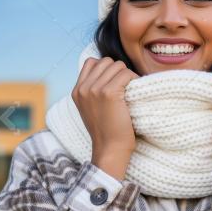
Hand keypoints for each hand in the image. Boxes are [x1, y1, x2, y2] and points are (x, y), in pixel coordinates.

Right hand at [72, 56, 139, 179]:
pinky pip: (126, 74)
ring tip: (130, 90)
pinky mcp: (109, 93)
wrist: (110, 149)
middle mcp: (83, 88)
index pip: (91, 62)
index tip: (115, 82)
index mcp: (77, 91)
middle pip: (106, 61)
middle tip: (125, 87)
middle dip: (118, 71)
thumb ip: (93, 90)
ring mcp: (95, 89)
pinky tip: (134, 92)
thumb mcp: (91, 108)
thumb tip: (110, 72)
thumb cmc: (106, 131)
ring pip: (118, 66)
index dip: (106, 69)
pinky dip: (134, 80)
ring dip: (127, 75)